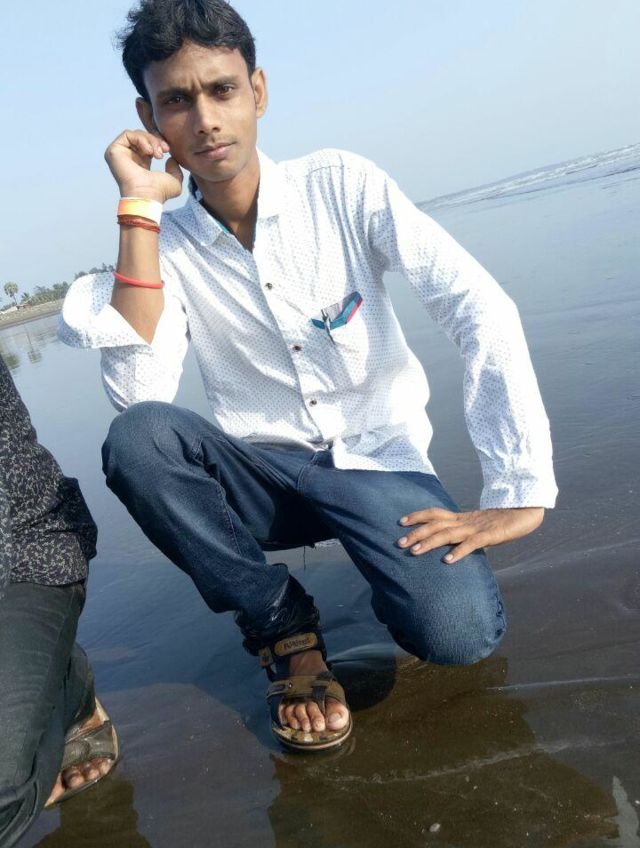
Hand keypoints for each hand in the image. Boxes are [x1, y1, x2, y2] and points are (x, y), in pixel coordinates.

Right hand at [104, 129, 182, 202]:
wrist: (147, 196)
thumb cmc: (159, 193)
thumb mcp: (174, 181)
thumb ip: (175, 170)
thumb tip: (171, 159)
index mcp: (141, 164)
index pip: (148, 144)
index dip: (158, 142)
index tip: (168, 150)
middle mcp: (129, 158)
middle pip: (143, 137)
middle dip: (156, 140)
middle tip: (164, 150)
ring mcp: (120, 154)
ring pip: (136, 134)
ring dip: (150, 140)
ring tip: (157, 154)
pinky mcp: (114, 151)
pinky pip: (127, 134)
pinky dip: (141, 139)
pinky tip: (148, 151)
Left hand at [397, 506, 544, 563]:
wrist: (526, 513)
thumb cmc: (502, 523)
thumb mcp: (480, 529)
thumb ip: (466, 536)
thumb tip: (454, 548)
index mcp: (462, 518)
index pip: (435, 514)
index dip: (418, 516)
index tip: (401, 521)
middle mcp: (465, 522)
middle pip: (436, 525)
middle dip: (416, 533)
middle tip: (399, 542)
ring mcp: (476, 528)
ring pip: (448, 534)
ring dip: (430, 542)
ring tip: (414, 551)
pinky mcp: (490, 536)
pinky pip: (471, 544)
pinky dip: (458, 552)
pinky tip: (447, 561)